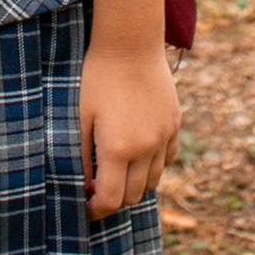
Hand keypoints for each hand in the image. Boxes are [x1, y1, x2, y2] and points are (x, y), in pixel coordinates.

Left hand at [79, 37, 180, 218]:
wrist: (130, 44)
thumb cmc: (97, 78)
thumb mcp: (80, 117)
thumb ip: (81, 156)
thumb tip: (83, 186)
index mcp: (118, 149)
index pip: (111, 200)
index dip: (96, 210)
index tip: (85, 205)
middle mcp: (146, 148)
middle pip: (133, 196)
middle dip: (114, 198)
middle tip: (96, 187)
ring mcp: (164, 137)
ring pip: (152, 181)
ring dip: (134, 184)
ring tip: (116, 170)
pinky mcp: (174, 125)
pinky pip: (167, 159)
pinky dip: (152, 165)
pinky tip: (137, 152)